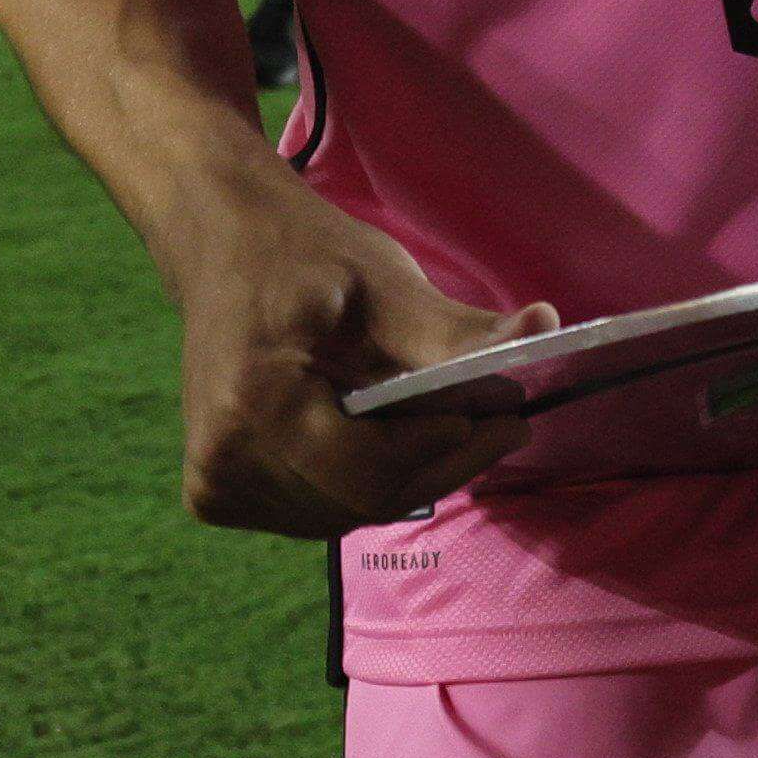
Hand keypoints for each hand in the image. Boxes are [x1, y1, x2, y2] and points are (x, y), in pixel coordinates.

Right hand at [158, 176, 557, 534]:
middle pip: (362, 502)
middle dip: (441, 464)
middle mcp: (221, 461)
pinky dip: (364, 482)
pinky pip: (316, 509)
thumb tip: (544, 328)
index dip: (444, 452)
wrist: (222, 242)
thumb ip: (454, 330)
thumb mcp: (384, 282)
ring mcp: (213, 484)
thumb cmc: (303, 254)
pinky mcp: (215, 492)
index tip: (506, 414)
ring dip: (408, 477)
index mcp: (253, 403)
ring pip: (343, 514)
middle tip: (501, 421)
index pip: (369, 473)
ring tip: (453, 423)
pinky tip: (390, 438)